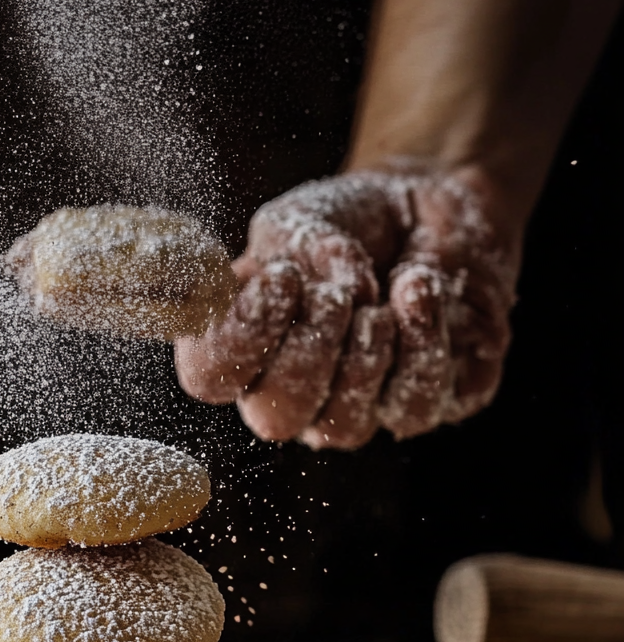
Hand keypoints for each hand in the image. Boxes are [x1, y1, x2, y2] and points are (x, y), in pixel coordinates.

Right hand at [175, 165, 522, 447]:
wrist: (432, 214)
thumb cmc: (352, 223)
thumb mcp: (304, 216)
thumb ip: (294, 244)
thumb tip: (330, 282)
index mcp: (241, 342)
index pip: (210, 375)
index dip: (237, 340)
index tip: (278, 279)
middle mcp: (287, 390)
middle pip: (275, 417)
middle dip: (309, 351)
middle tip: (336, 295)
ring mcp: (349, 410)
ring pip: (343, 427)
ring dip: (364, 355)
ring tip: (380, 296)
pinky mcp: (416, 407)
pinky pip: (411, 410)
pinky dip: (420, 342)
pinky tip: (419, 289)